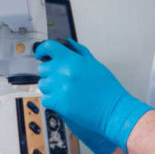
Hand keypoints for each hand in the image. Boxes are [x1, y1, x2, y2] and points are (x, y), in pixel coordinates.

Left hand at [35, 39, 151, 152]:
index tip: (41, 54)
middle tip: (60, 78)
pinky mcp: (59, 103)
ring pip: (43, 84)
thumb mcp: (95, 64)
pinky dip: (52, 101)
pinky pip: (45, 99)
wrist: (114, 110)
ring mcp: (60, 88)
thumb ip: (79, 52)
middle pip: (43, 68)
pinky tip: (63, 100)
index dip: (42, 50)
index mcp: (73, 60)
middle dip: (49, 73)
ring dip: (50, 87)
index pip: (48, 47)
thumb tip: (68, 43)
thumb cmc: (107, 89)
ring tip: (64, 91)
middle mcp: (64, 72)